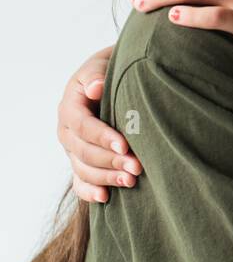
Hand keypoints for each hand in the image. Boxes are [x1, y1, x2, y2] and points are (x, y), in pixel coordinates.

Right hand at [57, 47, 142, 201]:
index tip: (124, 146)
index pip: (82, 125)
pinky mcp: (81, 162)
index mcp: (69, 106)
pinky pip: (80, 182)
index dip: (102, 137)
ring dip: (106, 178)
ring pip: (83, 169)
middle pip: (83, 151)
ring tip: (132, 181)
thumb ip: (96, 74)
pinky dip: (90, 192)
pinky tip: (106, 197)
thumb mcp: (102, 64)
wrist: (113, 78)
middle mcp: (67, 131)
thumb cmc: (110, 69)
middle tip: (137, 167)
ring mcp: (73, 149)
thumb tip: (95, 88)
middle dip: (110, 161)